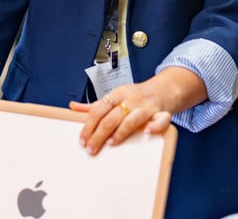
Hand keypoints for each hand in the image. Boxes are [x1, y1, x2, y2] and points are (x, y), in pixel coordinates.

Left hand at [67, 67, 204, 154]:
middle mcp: (131, 99)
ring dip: (120, 132)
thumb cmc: (137, 95)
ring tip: (111, 143)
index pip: (98, 110)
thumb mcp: (115, 96)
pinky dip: (154, 126)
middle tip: (91, 148)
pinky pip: (160, 120)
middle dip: (98, 135)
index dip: (88, 126)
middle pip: (111, 118)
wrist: (163, 89)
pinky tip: (146, 132)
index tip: (83, 139)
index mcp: (118, 94)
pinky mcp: (161, 113)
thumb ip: (96, 105)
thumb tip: (74, 107)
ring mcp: (146, 107)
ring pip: (131, 119)